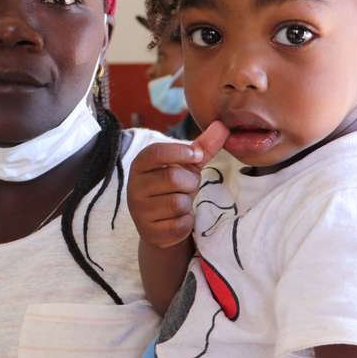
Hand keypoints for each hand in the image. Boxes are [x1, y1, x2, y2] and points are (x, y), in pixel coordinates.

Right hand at [129, 121, 228, 248]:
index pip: (156, 152)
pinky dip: (187, 222)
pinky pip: (180, 224)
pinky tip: (178, 220)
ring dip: (188, 204)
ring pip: (178, 203)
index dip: (180, 152)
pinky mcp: (150, 232)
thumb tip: (223, 125)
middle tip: (187, 187)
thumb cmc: (173, 187)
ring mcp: (139, 211)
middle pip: (172, 178)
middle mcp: (134, 187)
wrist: (161, 224)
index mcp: (140, 165)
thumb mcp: (187, 166)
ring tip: (180, 204)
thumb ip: (203, 146)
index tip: (197, 156)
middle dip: (190, 183)